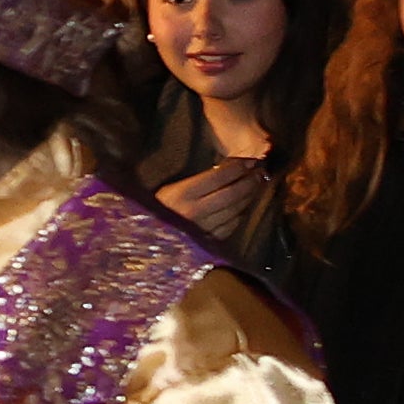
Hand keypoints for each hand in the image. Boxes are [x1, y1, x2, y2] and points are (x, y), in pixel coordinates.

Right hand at [153, 155, 272, 232]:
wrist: (144, 239)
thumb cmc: (153, 208)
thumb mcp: (167, 188)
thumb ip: (194, 179)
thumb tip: (227, 167)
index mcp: (181, 194)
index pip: (219, 177)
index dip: (238, 166)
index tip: (249, 160)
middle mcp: (194, 213)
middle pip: (232, 194)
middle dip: (249, 181)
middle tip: (260, 172)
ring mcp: (202, 230)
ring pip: (235, 210)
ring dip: (248, 197)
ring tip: (255, 186)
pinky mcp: (206, 243)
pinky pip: (231, 226)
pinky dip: (240, 214)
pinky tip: (242, 206)